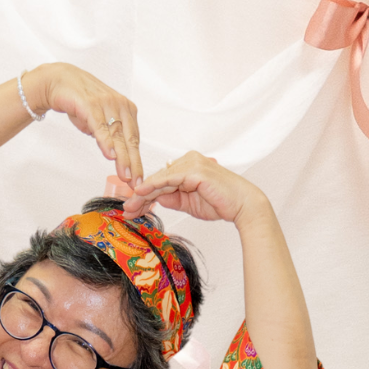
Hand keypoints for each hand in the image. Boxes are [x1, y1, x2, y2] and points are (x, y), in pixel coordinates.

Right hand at [24, 64, 143, 185]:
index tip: (138, 179)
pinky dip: (106, 141)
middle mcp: (120, 105)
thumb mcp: (100, 121)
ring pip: (117, 136)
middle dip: (133, 164)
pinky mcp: (91, 105)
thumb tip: (116, 155)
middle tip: (136, 183)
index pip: (134, 140)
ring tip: (125, 175)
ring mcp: (106, 104)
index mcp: (127, 109)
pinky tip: (110, 155)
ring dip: (122, 158)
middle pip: (129, 140)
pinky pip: (100, 126)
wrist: (59, 81)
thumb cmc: (80, 101)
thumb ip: (110, 135)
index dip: (137, 161)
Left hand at [122, 151, 263, 225]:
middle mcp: (189, 160)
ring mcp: (192, 163)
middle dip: (141, 195)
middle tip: (126, 209)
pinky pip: (170, 179)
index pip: (161, 179)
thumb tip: (157, 199)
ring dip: (144, 194)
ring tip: (131, 206)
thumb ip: (173, 198)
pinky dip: (155, 186)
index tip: (133, 207)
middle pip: (158, 178)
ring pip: (161, 179)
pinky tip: (142, 193)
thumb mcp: (189, 203)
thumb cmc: (221, 203)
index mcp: (188, 166)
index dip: (145, 194)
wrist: (242, 205)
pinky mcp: (195, 170)